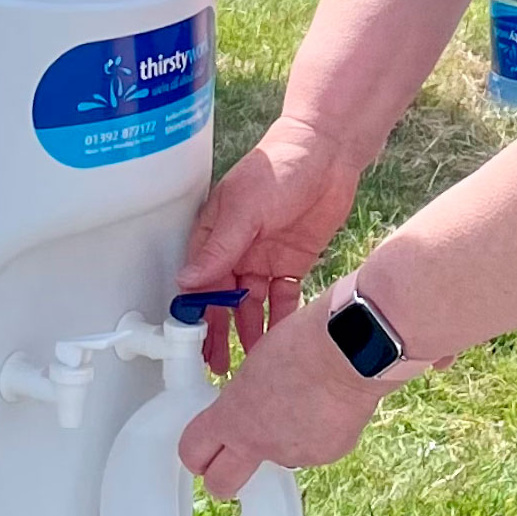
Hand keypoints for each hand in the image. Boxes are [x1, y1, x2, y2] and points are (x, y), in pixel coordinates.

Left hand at [175, 287, 388, 499]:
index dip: (196, 454)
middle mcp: (257, 444)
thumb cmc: (302, 342)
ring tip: (298, 406)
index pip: (192, 452)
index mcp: (232, 417)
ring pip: (276, 461)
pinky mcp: (325, 455)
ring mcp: (292, 454)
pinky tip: (325, 406)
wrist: (353, 348)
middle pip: (221, 484)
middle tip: (231, 458)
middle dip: (221, 478)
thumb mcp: (255, 366)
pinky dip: (315, 435)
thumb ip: (244, 396)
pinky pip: (312, 450)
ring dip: (280, 444)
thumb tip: (249, 404)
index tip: (202, 450)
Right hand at [178, 119, 366, 369]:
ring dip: (250, 331)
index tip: (194, 341)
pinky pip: (284, 299)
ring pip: (252, 305)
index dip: (196, 312)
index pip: (200, 282)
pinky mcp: (292, 264)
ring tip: (250, 362)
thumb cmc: (280, 165)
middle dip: (220, 332)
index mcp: (215, 236)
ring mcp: (264, 260)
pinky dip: (281, 319)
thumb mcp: (245, 207)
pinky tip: (281, 342)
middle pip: (224, 301)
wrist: (329, 152)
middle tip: (218, 363)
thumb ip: (219, 247)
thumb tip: (187, 279)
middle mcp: (236, 251)